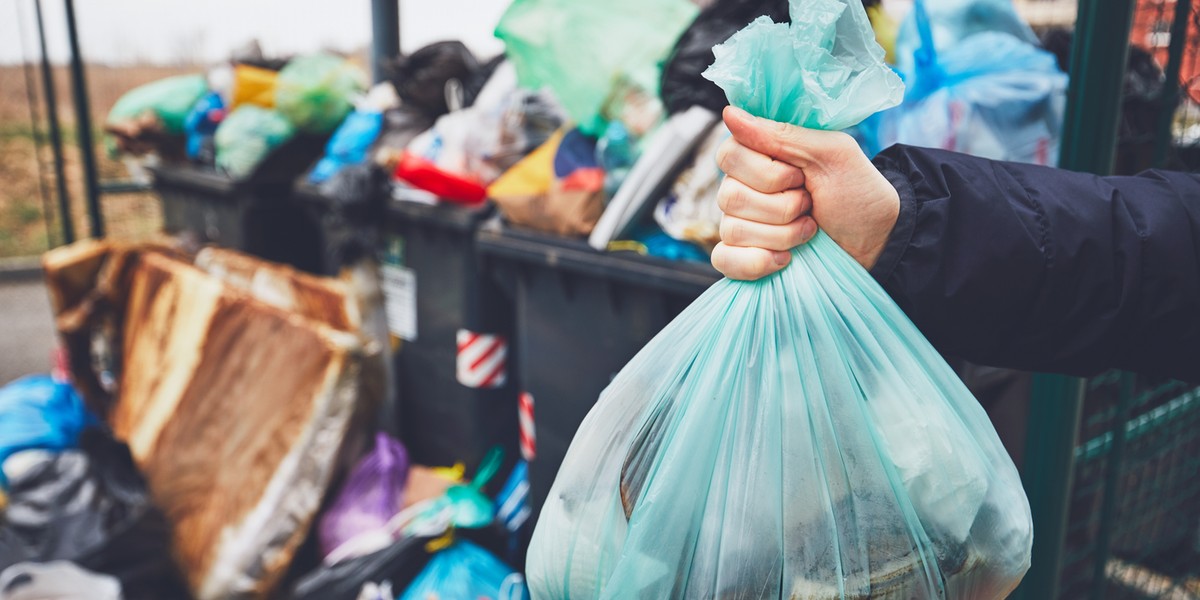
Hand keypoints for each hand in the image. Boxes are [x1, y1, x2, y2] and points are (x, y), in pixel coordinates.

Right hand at [710, 106, 900, 279]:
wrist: (877, 240)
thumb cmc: (857, 191)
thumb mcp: (830, 153)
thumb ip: (780, 133)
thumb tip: (728, 113)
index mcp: (758, 156)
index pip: (728, 155)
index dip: (767, 173)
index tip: (800, 176)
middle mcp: (741, 188)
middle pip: (730, 196)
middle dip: (782, 207)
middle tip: (810, 203)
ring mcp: (740, 224)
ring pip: (732, 230)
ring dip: (782, 235)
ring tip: (809, 229)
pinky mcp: (743, 257)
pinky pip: (725, 261)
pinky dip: (756, 263)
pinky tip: (785, 259)